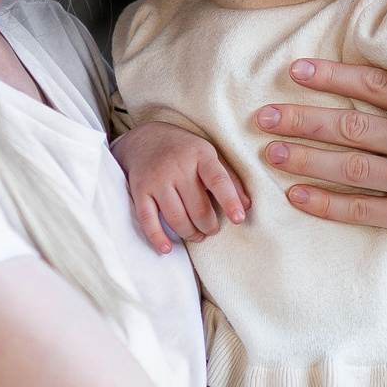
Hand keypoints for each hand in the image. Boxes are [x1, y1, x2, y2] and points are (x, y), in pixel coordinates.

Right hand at [111, 122, 247, 254]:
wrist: (145, 138)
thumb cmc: (185, 151)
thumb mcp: (210, 155)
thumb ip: (230, 179)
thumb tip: (247, 206)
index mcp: (200, 155)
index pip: (218, 180)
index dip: (230, 202)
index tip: (238, 219)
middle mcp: (177, 167)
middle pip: (198, 207)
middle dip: (208, 226)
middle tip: (211, 229)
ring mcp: (157, 179)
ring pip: (176, 218)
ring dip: (189, 233)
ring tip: (196, 235)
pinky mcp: (140, 190)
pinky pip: (148, 219)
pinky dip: (158, 237)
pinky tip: (167, 248)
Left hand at [258, 58, 386, 288]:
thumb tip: (359, 71)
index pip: (379, 87)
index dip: (335, 77)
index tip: (294, 71)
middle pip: (358, 128)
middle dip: (306, 120)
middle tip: (264, 116)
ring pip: (355, 168)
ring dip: (307, 159)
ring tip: (270, 152)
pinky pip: (363, 210)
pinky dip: (326, 203)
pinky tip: (295, 195)